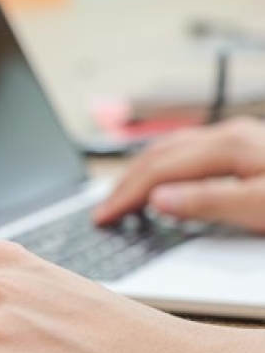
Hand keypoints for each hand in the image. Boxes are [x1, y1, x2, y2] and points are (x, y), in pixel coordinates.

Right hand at [93, 117, 264, 231]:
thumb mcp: (260, 206)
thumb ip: (209, 201)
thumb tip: (158, 199)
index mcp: (228, 145)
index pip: (159, 170)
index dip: (126, 195)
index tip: (104, 217)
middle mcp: (229, 136)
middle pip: (159, 154)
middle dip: (126, 183)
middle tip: (104, 210)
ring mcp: (238, 139)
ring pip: (172, 150)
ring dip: (141, 173)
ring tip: (123, 196)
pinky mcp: (246, 149)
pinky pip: (189, 154)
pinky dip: (163, 169)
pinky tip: (162, 182)